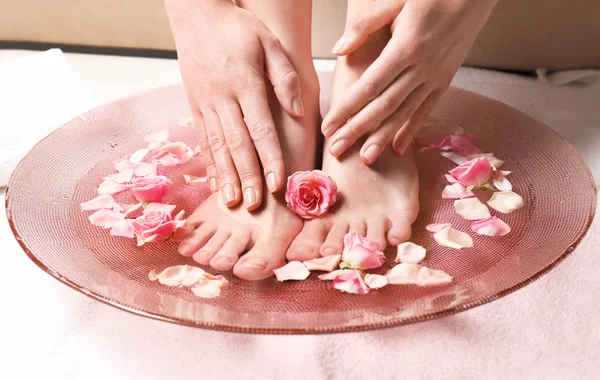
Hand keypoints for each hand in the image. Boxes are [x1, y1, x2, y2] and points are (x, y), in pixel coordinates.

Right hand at [165, 0, 303, 209]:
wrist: (195, 14)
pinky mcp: (194, 106)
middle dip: (247, 176)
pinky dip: (210, 163)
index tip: (279, 183)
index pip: (260, 128)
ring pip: (216, 146)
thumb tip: (297, 111)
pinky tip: (215, 182)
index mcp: (244, 82)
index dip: (270, 158)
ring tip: (233, 202)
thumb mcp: (268, 42)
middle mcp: (221, 97)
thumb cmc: (237, 27)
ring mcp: (204, 103)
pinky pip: (202, 139)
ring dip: (226, 176)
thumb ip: (285, 77)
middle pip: (237, 144)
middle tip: (257, 205)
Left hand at [322, 0, 498, 163]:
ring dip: (383, 137)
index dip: (347, 108)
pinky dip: (411, 129)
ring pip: (405, 113)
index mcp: (406, 47)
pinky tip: (398, 148)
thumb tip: (340, 49)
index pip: (369, 86)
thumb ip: (366, 24)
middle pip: (384, 106)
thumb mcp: (397, 1)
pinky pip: (426, 110)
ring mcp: (436, 77)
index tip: (329, 126)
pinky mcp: (445, 80)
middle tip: (337, 149)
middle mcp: (422, 68)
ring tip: (364, 158)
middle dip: (358, 130)